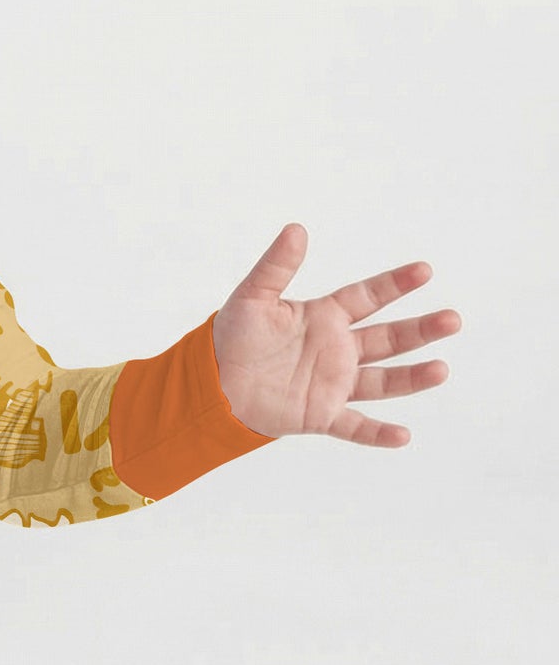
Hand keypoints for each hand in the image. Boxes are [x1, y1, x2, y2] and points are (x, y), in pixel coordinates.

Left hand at [211, 224, 459, 444]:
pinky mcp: (320, 415)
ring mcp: (333, 383)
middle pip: (388, 338)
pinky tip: (402, 435)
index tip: (424, 270)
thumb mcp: (252, 297)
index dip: (395, 284)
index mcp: (324, 317)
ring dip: (412, 378)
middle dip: (420, 330)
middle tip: (452, 320)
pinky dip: (377, 433)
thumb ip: (276, 267)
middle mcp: (337, 349)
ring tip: (441, 370)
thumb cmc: (231, 337)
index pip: (368, 297)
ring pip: (382, 381)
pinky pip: (355, 426)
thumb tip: (296, 229)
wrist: (211, 384)